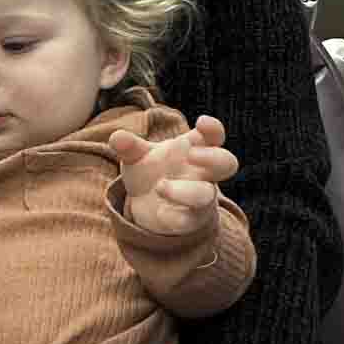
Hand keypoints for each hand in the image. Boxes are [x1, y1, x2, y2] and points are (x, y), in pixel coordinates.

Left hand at [109, 115, 238, 235]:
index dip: (213, 129)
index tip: (201, 122)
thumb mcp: (137, 156)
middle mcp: (204, 174)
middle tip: (190, 154)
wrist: (147, 206)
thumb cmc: (150, 171)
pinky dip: (175, 217)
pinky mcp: (190, 221)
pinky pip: (189, 221)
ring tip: (159, 187)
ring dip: (184, 191)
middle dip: (213, 157)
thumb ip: (129, 147)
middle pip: (227, 163)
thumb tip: (116, 137)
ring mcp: (200, 198)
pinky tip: (160, 212)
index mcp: (196, 149)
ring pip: (206, 195)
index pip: (213, 136)